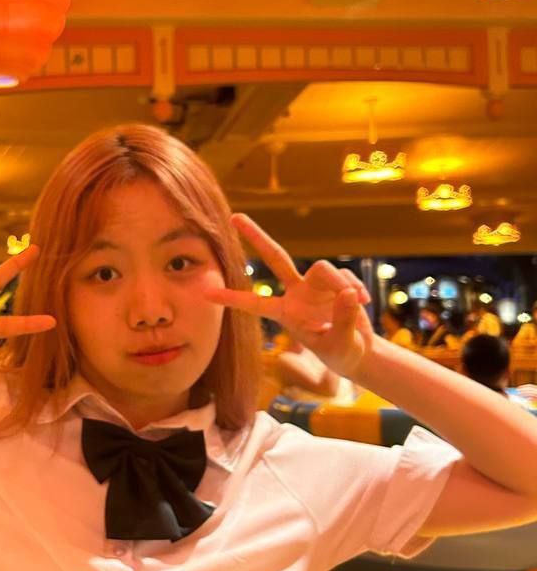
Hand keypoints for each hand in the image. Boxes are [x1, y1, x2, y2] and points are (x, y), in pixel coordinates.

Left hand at [206, 214, 373, 378]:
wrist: (358, 351)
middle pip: (276, 257)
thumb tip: (349, 293)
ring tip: (358, 302)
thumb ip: (344, 321)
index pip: (254, 304)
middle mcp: (297, 293)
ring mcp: (316, 286)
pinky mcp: (337, 282)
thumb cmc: (341, 352)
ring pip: (324, 268)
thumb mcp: (341, 345)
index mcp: (286, 313)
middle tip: (234, 217)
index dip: (232, 298)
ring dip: (341, 282)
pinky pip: (346, 278)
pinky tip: (364, 303)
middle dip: (256, 237)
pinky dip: (355, 289)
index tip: (205, 292)